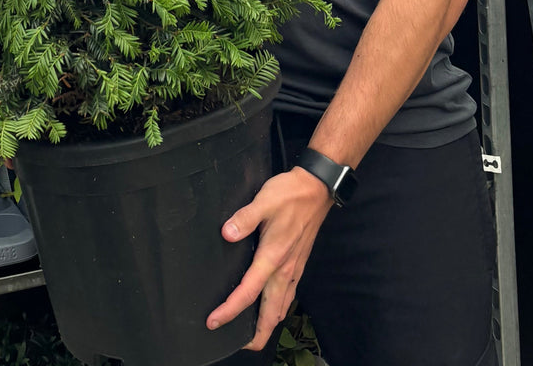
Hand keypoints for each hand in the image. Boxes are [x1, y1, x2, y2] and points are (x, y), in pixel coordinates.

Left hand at [206, 167, 332, 350]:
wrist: (318, 189)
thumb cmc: (291, 195)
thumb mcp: (264, 201)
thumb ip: (244, 218)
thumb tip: (226, 234)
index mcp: (272, 258)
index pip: (248, 293)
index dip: (229, 311)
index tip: (214, 322)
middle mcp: (285, 270)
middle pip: (270, 315)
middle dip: (255, 335)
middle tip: (237, 344)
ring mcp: (294, 269)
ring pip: (281, 309)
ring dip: (268, 325)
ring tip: (253, 333)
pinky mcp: (299, 264)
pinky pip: (289, 296)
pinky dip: (279, 310)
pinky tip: (273, 307)